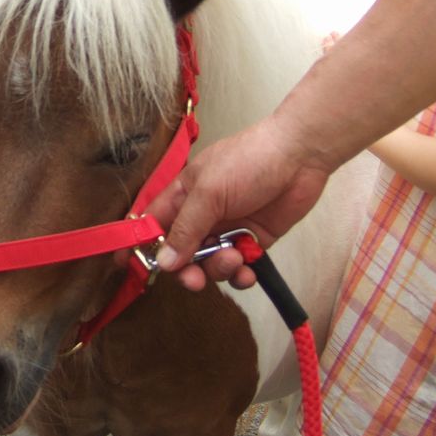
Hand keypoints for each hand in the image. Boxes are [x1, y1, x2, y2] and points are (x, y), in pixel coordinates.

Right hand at [147, 117, 330, 289]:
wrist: (301, 156)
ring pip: (208, 264)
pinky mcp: (252, 241)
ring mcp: (227, 229)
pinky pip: (238, 268)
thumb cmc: (249, 161)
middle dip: (185, 269)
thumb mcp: (209, 192)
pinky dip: (240, 275)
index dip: (141, 245)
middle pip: (180, 253)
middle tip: (195, 279)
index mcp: (182, 196)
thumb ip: (185, 229)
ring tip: (234, 258)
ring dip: (218, 269)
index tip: (134, 267)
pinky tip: (248, 270)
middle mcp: (201, 215)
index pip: (152, 224)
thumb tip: (163, 262)